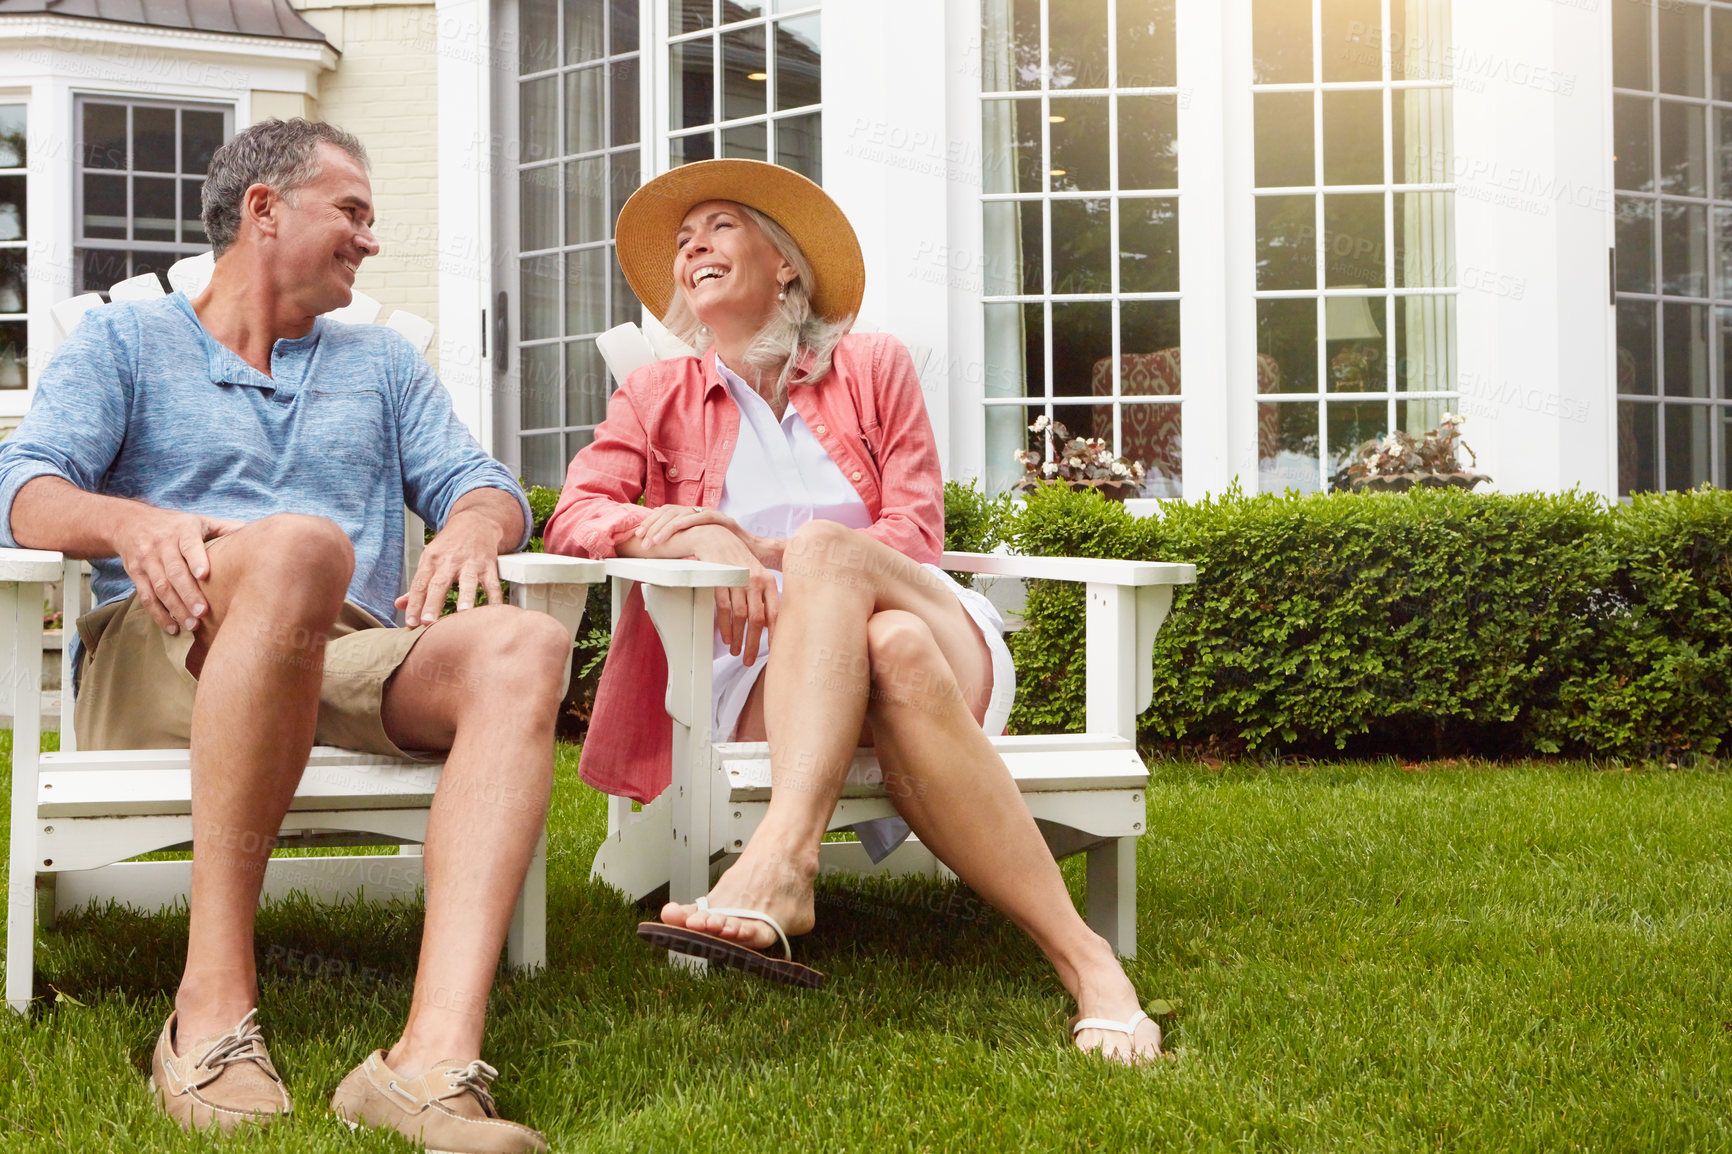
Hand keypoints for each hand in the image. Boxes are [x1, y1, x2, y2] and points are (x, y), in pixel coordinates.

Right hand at [113, 508, 244, 634]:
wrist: (129, 523)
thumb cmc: (174, 525)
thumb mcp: (199, 521)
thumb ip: (224, 529)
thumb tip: (256, 534)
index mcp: (182, 530)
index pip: (189, 545)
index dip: (196, 559)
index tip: (205, 575)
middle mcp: (162, 545)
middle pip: (174, 571)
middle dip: (188, 593)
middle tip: (203, 612)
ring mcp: (147, 560)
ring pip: (160, 587)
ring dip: (175, 608)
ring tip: (192, 626)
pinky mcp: (135, 574)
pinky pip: (146, 597)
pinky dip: (158, 615)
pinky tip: (173, 628)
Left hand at [396, 509, 504, 624]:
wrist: (475, 522)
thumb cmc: (450, 546)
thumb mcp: (430, 559)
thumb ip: (418, 585)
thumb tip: (400, 605)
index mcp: (431, 560)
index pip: (419, 584)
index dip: (414, 604)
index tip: (411, 623)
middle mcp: (449, 561)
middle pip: (439, 584)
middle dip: (433, 603)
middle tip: (427, 622)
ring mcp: (470, 563)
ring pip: (468, 582)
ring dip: (465, 598)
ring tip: (463, 614)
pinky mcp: (489, 565)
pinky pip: (492, 584)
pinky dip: (495, 599)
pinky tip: (494, 612)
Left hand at [636, 505, 782, 569]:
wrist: (757, 556)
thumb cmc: (729, 557)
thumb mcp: (701, 552)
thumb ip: (685, 550)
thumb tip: (664, 559)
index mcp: (694, 520)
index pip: (667, 514)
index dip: (651, 523)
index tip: (640, 535)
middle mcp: (701, 514)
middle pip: (670, 511)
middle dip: (653, 525)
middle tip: (643, 540)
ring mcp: (712, 515)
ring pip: (682, 513)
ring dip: (665, 526)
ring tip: (654, 540)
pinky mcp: (724, 520)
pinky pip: (702, 516)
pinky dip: (686, 522)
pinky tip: (675, 529)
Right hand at [680, 525, 779, 664]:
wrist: (717, 539)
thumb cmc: (739, 560)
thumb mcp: (757, 575)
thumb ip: (765, 597)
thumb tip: (771, 624)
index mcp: (768, 581)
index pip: (776, 613)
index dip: (776, 634)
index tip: (776, 652)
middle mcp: (755, 581)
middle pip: (757, 619)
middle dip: (754, 643)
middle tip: (750, 660)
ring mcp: (737, 580)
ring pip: (740, 616)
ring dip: (738, 638)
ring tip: (737, 652)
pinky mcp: (720, 581)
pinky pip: (724, 609)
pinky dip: (725, 627)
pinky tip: (727, 638)